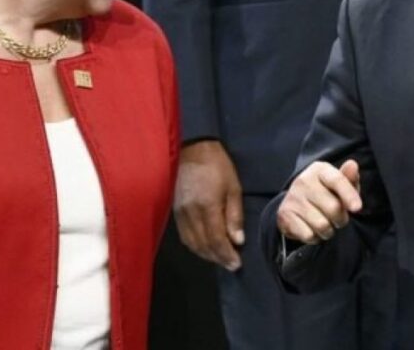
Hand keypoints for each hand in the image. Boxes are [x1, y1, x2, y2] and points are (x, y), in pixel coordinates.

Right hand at [173, 139, 243, 270]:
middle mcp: (191, 214)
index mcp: (207, 207)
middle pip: (203, 245)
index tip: (236, 264)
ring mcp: (180, 213)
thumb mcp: (233, 187)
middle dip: (218, 258)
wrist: (192, 149)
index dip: (226, 255)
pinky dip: (195, 245)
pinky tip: (205, 247)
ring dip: (206, 254)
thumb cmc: (217, 166)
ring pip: (192, 243)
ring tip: (220, 258)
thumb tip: (238, 240)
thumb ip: (235, 215)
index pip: (216, 240)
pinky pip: (184, 235)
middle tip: (231, 265)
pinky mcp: (175, 211)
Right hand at [277, 159, 361, 244]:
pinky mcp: (284, 214)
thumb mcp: (339, 185)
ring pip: (322, 225)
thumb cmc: (325, 193)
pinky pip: (309, 235)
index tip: (357, 208)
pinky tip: (312, 229)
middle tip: (338, 218)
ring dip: (329, 231)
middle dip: (341, 219)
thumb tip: (352, 165)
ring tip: (326, 224)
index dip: (349, 195)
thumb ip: (349, 178)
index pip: (337, 180)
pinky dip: (315, 237)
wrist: (295, 204)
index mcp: (319, 170)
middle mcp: (303, 181)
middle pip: (333, 208)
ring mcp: (293, 197)